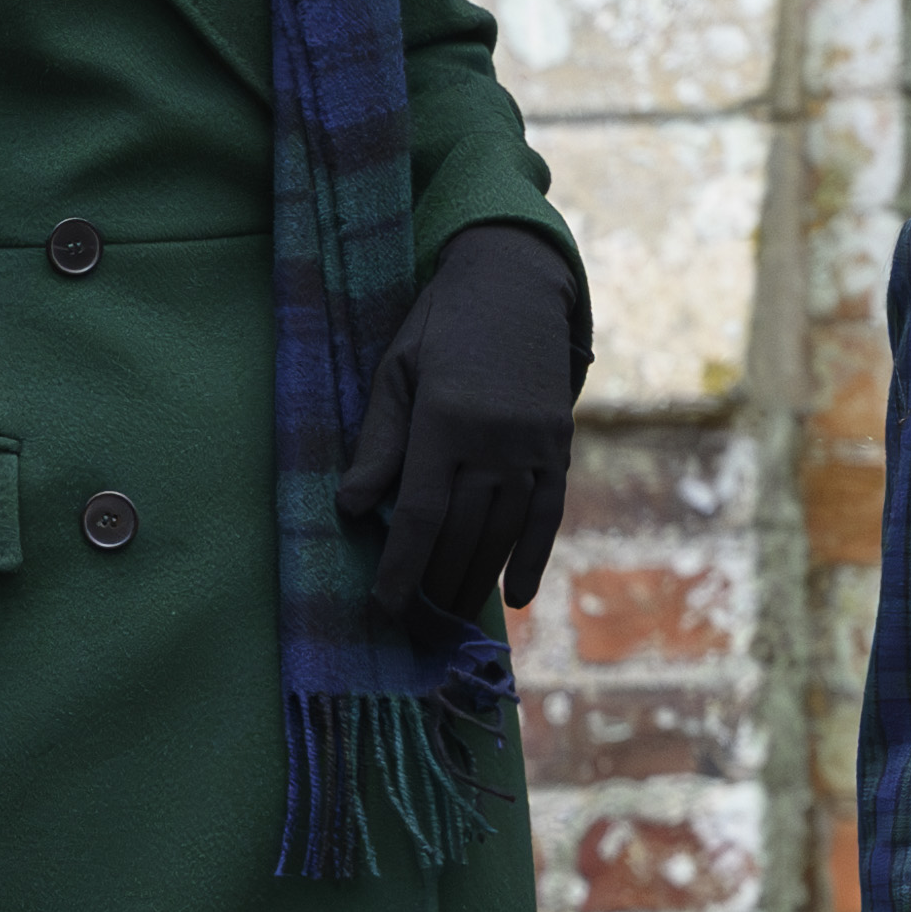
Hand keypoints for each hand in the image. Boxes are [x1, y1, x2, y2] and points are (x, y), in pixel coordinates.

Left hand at [349, 221, 587, 624]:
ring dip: (477, 582)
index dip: (402, 567)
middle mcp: (494, 437)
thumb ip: (378, 443)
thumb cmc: (440, 327)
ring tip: (451, 621)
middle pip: (463, 533)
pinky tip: (517, 597)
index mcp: (444, 417)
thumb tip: (351, 507)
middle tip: (414, 629)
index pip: (421, 513)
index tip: (386, 607)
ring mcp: (533, 443)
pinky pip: (548, 514)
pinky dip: (532, 558)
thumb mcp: (395, 372)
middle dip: (435, 586)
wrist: (516, 282)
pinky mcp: (559, 445)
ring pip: (504, 531)